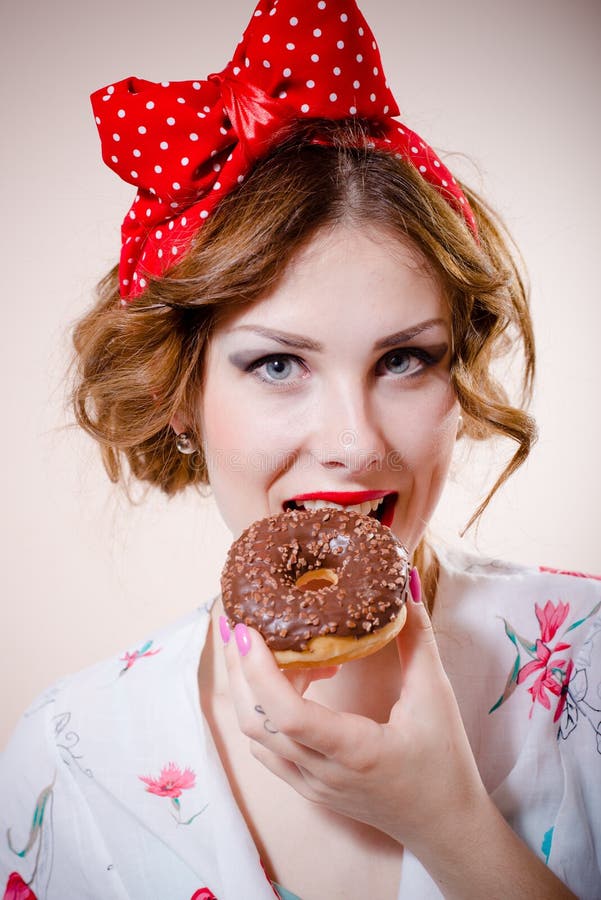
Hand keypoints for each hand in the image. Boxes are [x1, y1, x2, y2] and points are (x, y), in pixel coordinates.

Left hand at [220, 569, 488, 856]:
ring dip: (249, 687)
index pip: (289, 715)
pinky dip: (263, 708)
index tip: (246, 629)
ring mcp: (309, 784)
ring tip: (263, 643)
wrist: (443, 825)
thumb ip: (417, 639)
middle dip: (238, 669)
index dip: (259, 671)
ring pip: (256, 734)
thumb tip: (402, 584)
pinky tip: (283, 678)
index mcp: (355, 751)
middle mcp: (322, 773)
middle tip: (236, 621)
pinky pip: (267, 747)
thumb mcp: (436, 696)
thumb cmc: (444, 762)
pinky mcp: (306, 787)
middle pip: (255, 722)